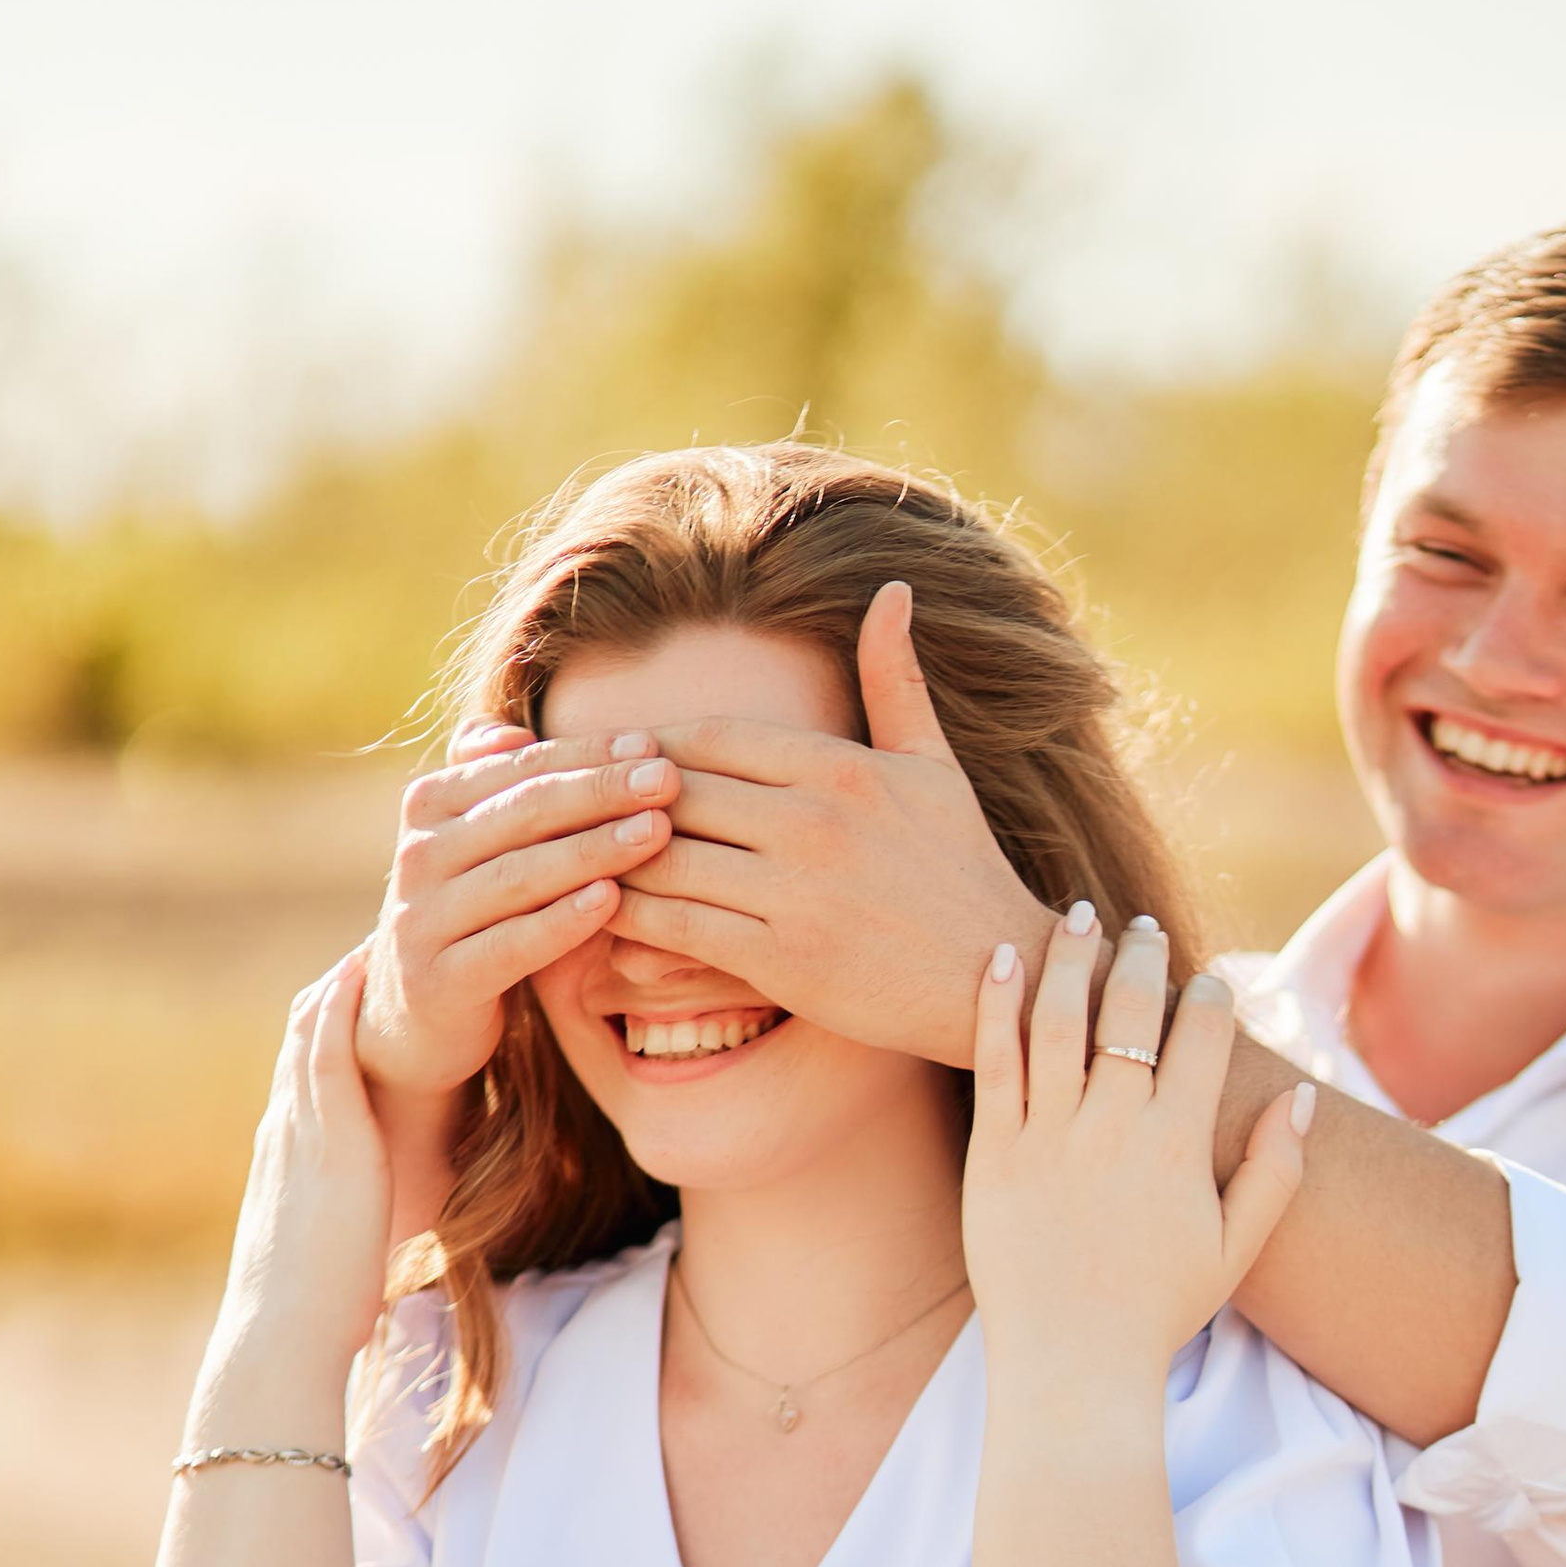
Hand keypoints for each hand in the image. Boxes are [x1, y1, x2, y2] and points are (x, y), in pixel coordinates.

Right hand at [209, 953, 397, 1386]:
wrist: (283, 1338)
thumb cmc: (316, 1315)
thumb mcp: (335, 1251)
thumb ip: (351, 1224)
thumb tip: (376, 1232)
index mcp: (291, 1154)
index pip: (310, 1068)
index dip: (336, 1024)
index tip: (365, 988)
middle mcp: (288, 1129)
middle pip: (307, 1032)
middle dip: (338, 985)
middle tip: (375, 938)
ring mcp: (299, 1131)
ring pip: (313, 1030)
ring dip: (342, 978)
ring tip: (379, 932)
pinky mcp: (325, 1142)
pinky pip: (327, 1055)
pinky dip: (342, 1008)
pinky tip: (367, 970)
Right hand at [356, 726, 679, 1228]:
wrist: (418, 1017)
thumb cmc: (474, 915)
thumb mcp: (480, 844)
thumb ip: (496, 786)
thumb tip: (515, 728)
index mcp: (429, 806)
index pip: (518, 767)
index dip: (587, 753)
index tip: (653, 745)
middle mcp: (417, 855)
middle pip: (521, 814)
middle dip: (599, 792)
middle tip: (666, 781)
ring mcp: (422, 919)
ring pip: (518, 875)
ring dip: (591, 851)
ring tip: (656, 832)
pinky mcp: (439, 980)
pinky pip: (510, 944)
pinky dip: (561, 921)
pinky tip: (612, 902)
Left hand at [609, 584, 1051, 1065]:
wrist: (1003, 977)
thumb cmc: (966, 870)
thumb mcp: (936, 766)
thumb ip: (898, 680)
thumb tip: (891, 589)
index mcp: (841, 768)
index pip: (713, 738)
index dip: (651, 742)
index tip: (613, 750)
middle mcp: (814, 823)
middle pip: (678, 791)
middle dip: (615, 794)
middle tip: (563, 797)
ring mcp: (797, 893)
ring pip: (667, 858)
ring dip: (610, 855)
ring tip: (567, 852)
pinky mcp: (785, 960)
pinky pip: (680, 927)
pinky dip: (632, 918)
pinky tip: (603, 913)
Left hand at [962, 908, 1309, 1395]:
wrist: (1072, 1367)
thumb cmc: (1158, 1312)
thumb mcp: (1236, 1250)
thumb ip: (1276, 1172)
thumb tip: (1299, 1098)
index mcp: (1179, 1144)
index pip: (1204, 1036)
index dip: (1210, 996)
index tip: (1206, 983)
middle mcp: (1116, 1127)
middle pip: (1132, 1008)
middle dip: (1142, 955)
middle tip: (1141, 927)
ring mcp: (1050, 1136)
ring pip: (1059, 1018)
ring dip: (1071, 956)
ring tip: (1077, 916)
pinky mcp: (992, 1153)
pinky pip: (994, 1060)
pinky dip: (996, 1001)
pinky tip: (999, 956)